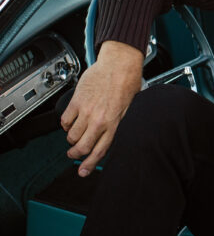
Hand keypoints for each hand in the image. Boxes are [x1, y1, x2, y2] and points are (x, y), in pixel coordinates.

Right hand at [61, 41, 143, 176]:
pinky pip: (64, 120)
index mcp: (114, 124)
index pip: (99, 151)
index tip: (83, 171)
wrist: (119, 64)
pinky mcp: (77, 101)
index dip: (89, 164)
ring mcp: (86, 111)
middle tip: (72, 153)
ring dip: (71, 137)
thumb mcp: (128, 110)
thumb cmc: (126, 83)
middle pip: (81, 146)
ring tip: (74, 133)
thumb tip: (110, 138)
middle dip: (75, 153)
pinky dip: (65, 123)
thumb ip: (117, 125)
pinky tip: (70, 120)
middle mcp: (99, 120)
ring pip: (71, 135)